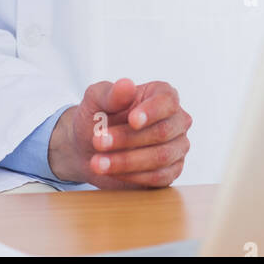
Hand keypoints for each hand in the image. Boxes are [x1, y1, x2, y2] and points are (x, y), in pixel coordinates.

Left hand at [47, 77, 191, 188]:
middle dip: (128, 139)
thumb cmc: (96, 116)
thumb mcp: (96, 99)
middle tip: (98, 142)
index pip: (168, 102)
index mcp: (162, 95)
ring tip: (98, 163)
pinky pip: (158, 178)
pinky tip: (112, 172)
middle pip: (163, 132)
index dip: (152, 111)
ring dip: (126, 162)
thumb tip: (126, 84)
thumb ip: (111, 94)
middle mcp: (175, 121)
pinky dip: (133, 176)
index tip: (132, 120)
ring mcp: (176, 148)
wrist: (87, 147)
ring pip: (161, 157)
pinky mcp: (170, 172)